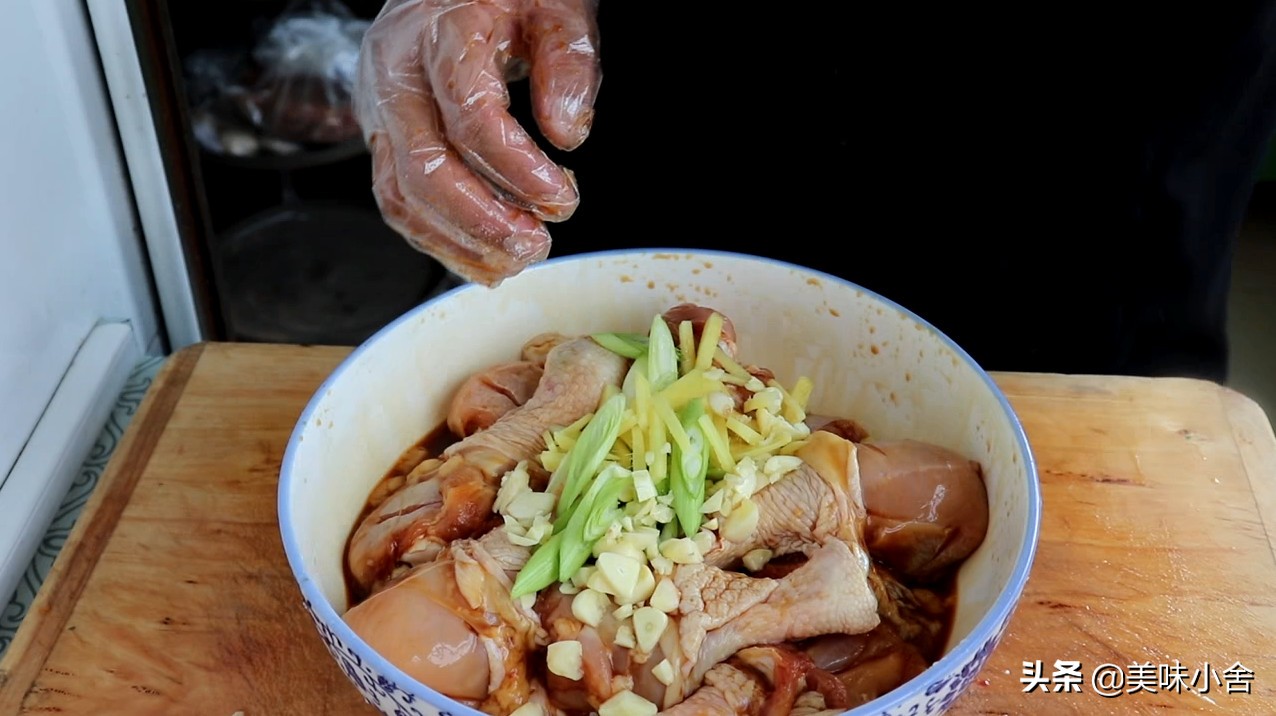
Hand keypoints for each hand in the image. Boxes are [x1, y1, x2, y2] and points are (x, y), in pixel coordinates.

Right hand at [355, 0, 600, 285]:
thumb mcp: (556, 7)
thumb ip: (569, 64)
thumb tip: (569, 133)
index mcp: (440, 33)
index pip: (470, 116)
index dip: (517, 169)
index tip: (560, 198)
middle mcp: (395, 71)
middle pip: (425, 167)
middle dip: (484, 221)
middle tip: (535, 244)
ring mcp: (378, 106)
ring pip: (401, 194)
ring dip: (459, 241)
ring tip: (514, 259)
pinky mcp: (379, 134)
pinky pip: (396, 198)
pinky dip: (438, 238)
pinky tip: (480, 255)